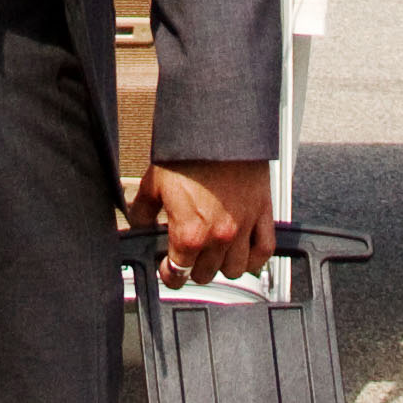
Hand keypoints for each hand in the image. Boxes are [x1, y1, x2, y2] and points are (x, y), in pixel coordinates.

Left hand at [136, 156, 276, 284]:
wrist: (220, 127)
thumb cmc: (189, 151)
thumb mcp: (154, 183)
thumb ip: (144, 212)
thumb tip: (138, 226)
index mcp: (190, 232)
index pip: (178, 273)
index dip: (170, 274)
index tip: (168, 270)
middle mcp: (219, 236)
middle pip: (206, 274)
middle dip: (194, 269)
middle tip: (189, 256)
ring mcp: (243, 227)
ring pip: (235, 270)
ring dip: (223, 267)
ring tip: (215, 255)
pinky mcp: (262, 214)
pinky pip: (264, 252)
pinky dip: (255, 260)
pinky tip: (245, 256)